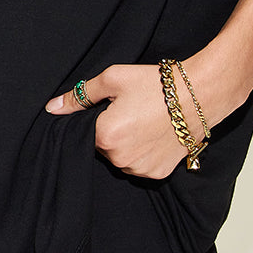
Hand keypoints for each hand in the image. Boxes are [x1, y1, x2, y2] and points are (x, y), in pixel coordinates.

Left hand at [44, 62, 205, 180]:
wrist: (199, 95)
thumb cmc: (156, 84)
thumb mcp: (113, 79)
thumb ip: (80, 95)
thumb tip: (53, 108)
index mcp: (105, 136)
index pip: (85, 132)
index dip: (98, 117)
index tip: (114, 106)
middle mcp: (119, 159)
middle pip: (102, 147)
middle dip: (111, 131)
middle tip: (132, 111)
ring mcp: (140, 169)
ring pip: (120, 158)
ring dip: (126, 145)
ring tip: (145, 122)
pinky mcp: (157, 174)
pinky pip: (139, 166)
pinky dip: (143, 154)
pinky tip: (154, 135)